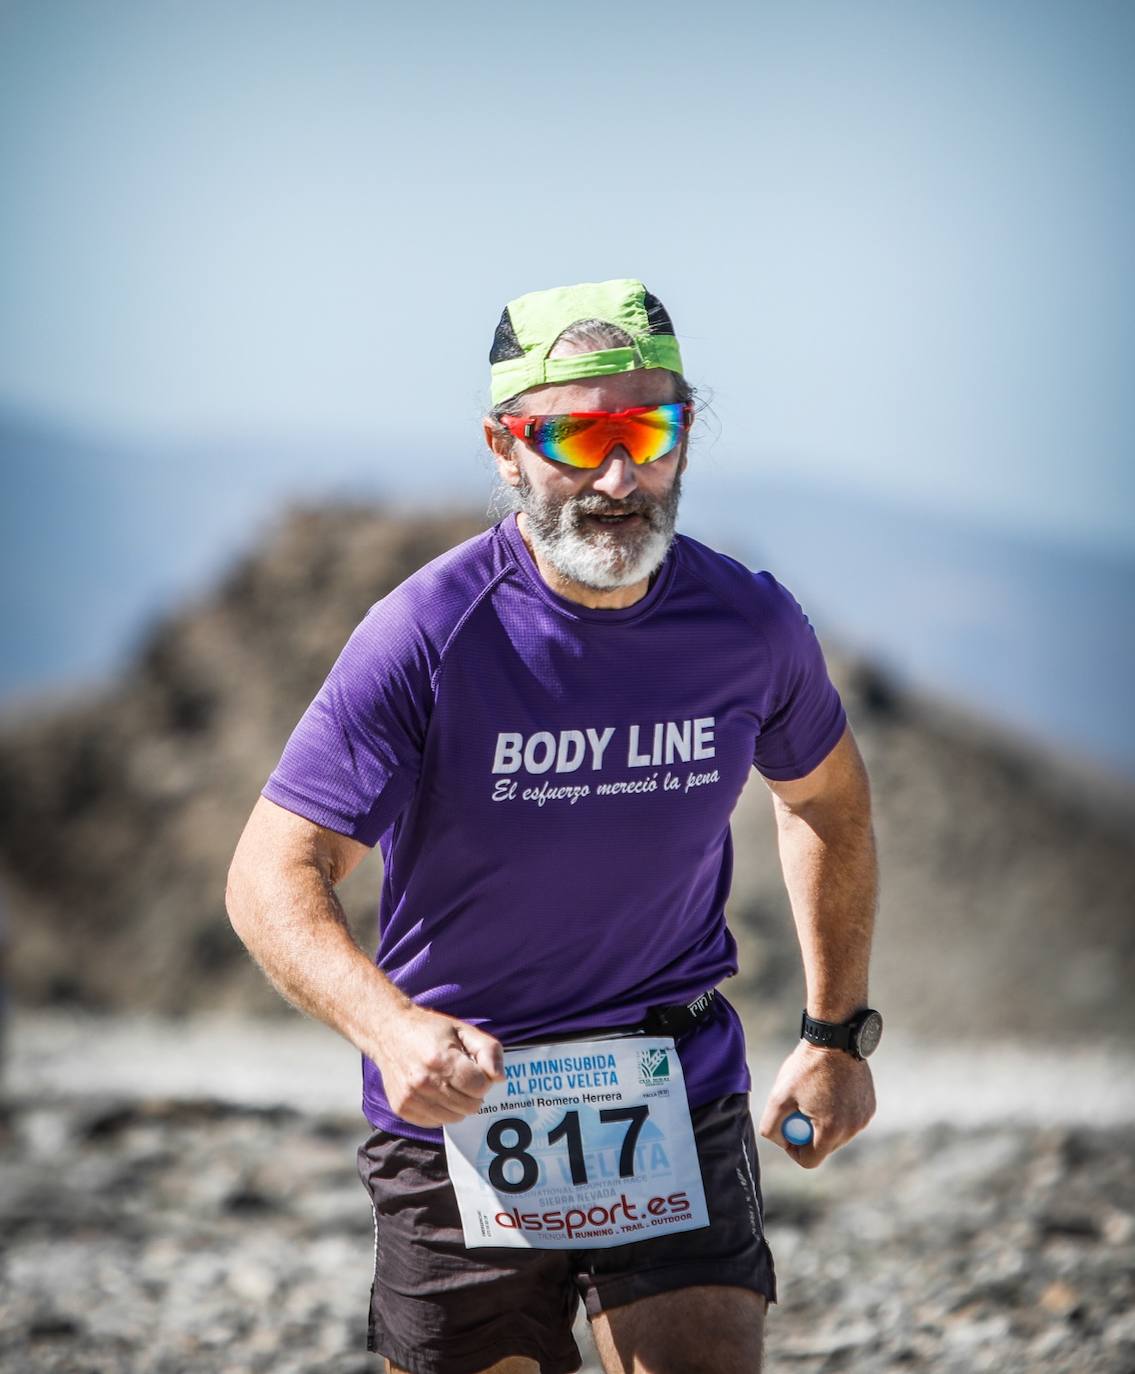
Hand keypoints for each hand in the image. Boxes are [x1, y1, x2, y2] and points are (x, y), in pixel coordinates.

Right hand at [370, 1004, 504, 1127]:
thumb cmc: (429, 1029)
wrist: (388, 1031)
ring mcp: (411, 1098)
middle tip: (463, 1077)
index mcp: (441, 1060)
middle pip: (469, 1106)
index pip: (480, 1087)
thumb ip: (488, 1050)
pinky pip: (435, 1122)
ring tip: (448, 1083)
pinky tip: (434, 1091)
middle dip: (473, 1093)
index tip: (474, 1068)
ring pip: (454, 1118)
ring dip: (458, 1104)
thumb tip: (500, 1078)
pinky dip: (441, 1111)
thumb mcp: (463, 1030)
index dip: (483, 1079)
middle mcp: (424, 1082)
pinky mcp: (402, 1108)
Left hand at [758, 1040, 875, 1167]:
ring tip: (815, 1097)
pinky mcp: (870, 1107)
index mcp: (831, 1130)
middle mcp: (852, 1129)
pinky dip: (839, 1112)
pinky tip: (831, 1090)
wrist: (836, 1040)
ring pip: (838, 1135)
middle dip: (809, 1136)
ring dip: (825, 1124)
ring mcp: (864, 1118)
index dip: (793, 1150)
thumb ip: (771, 1125)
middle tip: (798, 1111)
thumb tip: (778, 1140)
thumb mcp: (779, 1095)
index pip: (810, 1160)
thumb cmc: (807, 1066)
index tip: (787, 1131)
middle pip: (824, 1148)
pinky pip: (850, 1120)